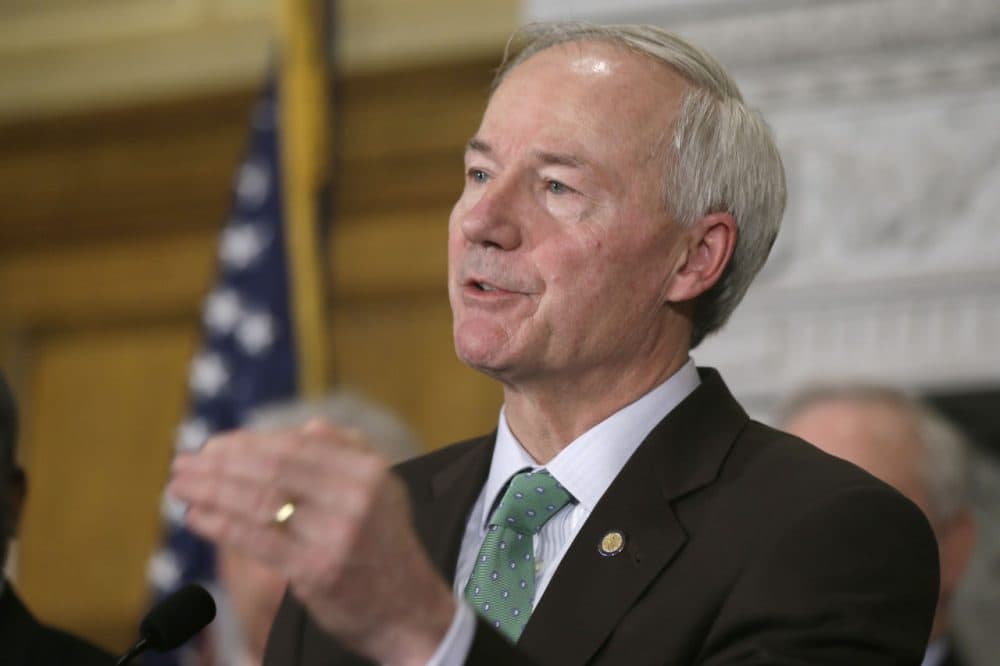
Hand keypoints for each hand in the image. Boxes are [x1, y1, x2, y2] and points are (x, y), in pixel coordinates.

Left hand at [168, 420, 455, 664]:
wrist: (411, 613)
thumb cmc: (387, 549)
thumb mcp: (384, 492)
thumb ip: (349, 455)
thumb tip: (308, 426)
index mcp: (368, 471)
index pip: (295, 446)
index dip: (247, 442)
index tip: (213, 445)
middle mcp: (355, 497)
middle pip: (271, 469)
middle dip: (219, 463)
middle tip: (184, 462)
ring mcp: (335, 534)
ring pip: (258, 501)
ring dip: (210, 489)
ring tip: (179, 485)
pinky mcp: (315, 570)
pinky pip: (256, 540)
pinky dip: (219, 524)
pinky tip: (196, 516)